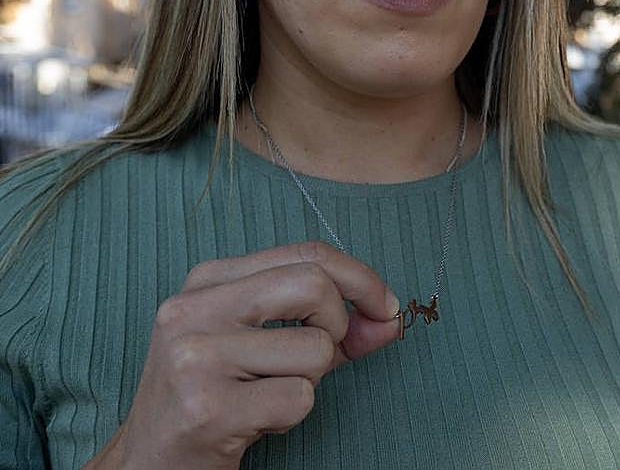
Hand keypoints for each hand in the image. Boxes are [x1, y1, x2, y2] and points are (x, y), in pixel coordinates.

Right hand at [83, 241, 400, 469]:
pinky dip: (290, 417)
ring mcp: (195, 357)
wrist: (145, 464)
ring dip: (309, 382)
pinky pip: (298, 399)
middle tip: (322, 358)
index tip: (385, 307)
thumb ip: (329, 328)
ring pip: (314, 350)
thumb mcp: (263, 347)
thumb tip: (390, 319)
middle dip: (339, 325)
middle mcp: (193, 309)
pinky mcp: (206, 408)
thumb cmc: (213, 397)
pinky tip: (252, 421)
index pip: (306, 254)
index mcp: (207, 281)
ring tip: (265, 396)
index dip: (360, 278)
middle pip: (314, 285)